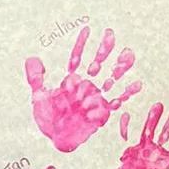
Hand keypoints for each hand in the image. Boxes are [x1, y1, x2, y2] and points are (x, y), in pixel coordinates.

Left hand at [25, 25, 141, 151]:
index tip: (87, 29)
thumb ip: (36, 78)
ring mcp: (95, 98)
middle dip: (104, 49)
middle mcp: (86, 85)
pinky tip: (136, 85)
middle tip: (110, 34)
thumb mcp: (38, 97)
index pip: (78, 58)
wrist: (56, 139)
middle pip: (97, 64)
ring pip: (111, 79)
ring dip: (120, 68)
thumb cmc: (48, 118)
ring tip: (129, 55)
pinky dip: (125, 94)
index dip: (82, 44)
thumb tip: (32, 59)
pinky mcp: (102, 113)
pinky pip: (115, 103)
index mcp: (72, 79)